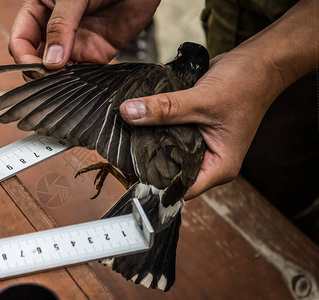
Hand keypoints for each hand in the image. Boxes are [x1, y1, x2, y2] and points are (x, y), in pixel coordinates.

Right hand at [9, 0, 159, 69]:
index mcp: (40, 10)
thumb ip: (61, 25)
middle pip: (35, 59)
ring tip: (65, 83)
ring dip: (58, 80)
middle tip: (50, 79)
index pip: (21, 39)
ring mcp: (74, 43)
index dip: (23, 56)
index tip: (35, 68)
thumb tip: (51, 61)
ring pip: (57, 70)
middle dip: (38, 72)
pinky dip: (78, 81)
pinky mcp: (94, 54)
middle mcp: (54, 29)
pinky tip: (81, 81)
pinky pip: (81, 73)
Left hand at [119, 48, 278, 198]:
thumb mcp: (202, 100)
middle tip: (122, 147)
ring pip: (167, 147)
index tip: (130, 169)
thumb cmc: (245, 85)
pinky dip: (156, 121)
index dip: (155, 183)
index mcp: (218, 167)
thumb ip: (165, 109)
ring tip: (126, 129)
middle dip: (147, 157)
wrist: (258, 61)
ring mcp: (200, 143)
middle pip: (170, 168)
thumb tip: (130, 113)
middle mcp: (208, 159)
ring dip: (149, 136)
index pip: (180, 188)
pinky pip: (169, 129)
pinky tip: (139, 115)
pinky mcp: (193, 126)